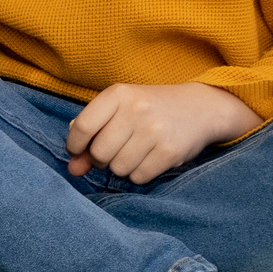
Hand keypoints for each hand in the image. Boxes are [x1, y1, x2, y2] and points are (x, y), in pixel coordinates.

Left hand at [67, 81, 263, 184]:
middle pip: (99, 153)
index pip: (82, 127)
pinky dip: (139, 174)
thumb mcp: (119, 109)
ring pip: (118, 169)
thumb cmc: (150, 109)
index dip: (75, 145)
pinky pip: (139, 177)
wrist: (199, 108)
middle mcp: (136, 110)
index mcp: (118, 94)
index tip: (79, 151)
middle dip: (101, 160)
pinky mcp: (170, 151)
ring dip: (122, 167)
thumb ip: (91, 133)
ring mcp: (154, 131)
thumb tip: (73, 168)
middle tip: (115, 150)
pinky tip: (149, 158)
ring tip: (136, 152)